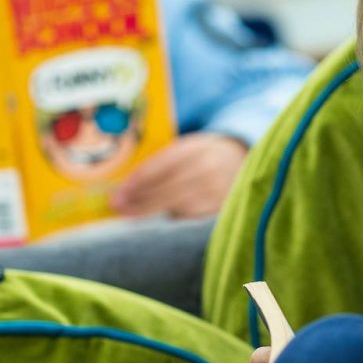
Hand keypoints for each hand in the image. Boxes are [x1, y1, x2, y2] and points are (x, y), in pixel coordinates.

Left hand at [110, 133, 246, 217]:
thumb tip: (129, 184)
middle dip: (139, 200)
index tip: (118, 192)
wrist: (244, 160)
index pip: (160, 167)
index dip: (137, 182)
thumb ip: (163, 162)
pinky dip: (174, 215)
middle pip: (166, 189)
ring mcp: (216, 190)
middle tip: (118, 206)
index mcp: (195, 149)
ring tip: (130, 213)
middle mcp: (207, 170)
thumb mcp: (187, 147)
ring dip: (151, 210)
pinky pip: (191, 214)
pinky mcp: (221, 206)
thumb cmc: (205, 154)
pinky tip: (160, 214)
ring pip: (177, 205)